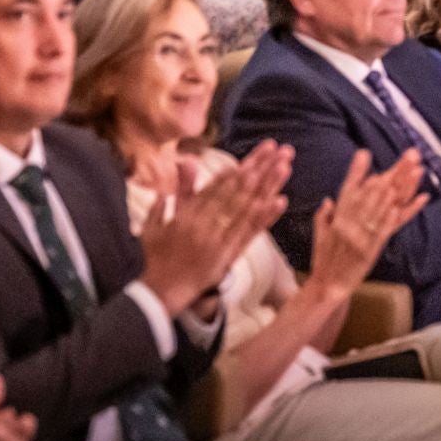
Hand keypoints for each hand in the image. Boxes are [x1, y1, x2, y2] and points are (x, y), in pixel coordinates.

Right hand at [139, 141, 290, 314]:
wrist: (161, 292)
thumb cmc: (157, 258)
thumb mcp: (156, 223)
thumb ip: (173, 195)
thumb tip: (182, 163)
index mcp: (187, 214)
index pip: (216, 185)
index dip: (238, 167)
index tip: (256, 153)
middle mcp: (202, 222)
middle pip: (235, 189)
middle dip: (257, 167)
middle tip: (276, 148)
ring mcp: (216, 238)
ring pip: (246, 205)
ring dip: (266, 184)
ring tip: (283, 165)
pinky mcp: (226, 255)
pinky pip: (248, 232)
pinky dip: (264, 216)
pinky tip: (279, 201)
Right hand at [305, 149, 428, 298]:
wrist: (327, 287)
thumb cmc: (323, 260)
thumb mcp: (320, 234)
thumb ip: (324, 215)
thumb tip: (330, 199)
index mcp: (337, 217)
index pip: (348, 189)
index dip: (356, 171)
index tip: (364, 153)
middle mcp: (348, 224)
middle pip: (372, 193)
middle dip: (391, 173)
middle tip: (407, 157)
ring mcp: (361, 236)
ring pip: (381, 207)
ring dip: (400, 188)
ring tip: (414, 172)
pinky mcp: (371, 250)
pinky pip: (386, 229)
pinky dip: (396, 215)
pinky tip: (407, 203)